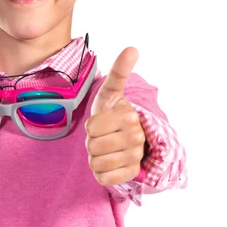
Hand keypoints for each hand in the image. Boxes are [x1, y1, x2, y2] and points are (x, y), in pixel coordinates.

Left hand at [85, 47, 146, 187]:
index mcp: (130, 116)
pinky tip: (108, 163)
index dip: (90, 127)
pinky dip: (100, 173)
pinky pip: (102, 178)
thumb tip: (133, 47)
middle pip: (92, 146)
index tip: (102, 122)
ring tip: (105, 148)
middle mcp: (137, 137)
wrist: (123, 138)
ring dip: (94, 157)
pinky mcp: (130, 175)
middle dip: (91, 142)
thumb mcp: (111, 93)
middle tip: (103, 137)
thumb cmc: (112, 114)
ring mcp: (135, 157)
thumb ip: (120, 71)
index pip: (91, 128)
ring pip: (96, 162)